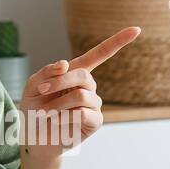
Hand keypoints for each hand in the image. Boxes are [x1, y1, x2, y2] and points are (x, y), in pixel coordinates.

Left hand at [18, 26, 140, 157]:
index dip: (118, 41)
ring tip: (47, 113)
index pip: (100, 54)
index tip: (137, 29)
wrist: (35, 139)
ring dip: (59, 103)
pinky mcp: (95, 121)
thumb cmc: (34, 111)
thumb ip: (46, 72)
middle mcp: (88, 87)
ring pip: (82, 95)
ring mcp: (94, 104)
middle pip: (83, 75)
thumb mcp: (32, 87)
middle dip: (60, 82)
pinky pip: (83, 113)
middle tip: (42, 92)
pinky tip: (56, 121)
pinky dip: (65, 116)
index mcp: (76, 73)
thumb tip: (65, 64)